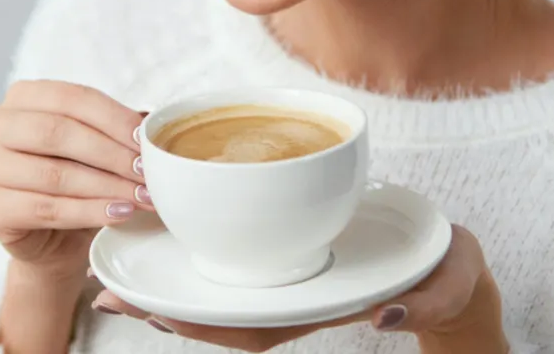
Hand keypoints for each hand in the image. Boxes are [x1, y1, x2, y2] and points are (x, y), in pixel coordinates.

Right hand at [0, 80, 151, 280]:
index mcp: (21, 97)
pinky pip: (45, 208)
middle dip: (110, 153)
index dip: (113, 118)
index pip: (71, 98)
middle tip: (147, 173)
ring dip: (105, 186)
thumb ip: (117, 130)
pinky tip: (118, 214)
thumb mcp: (97, 149)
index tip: (147, 141)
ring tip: (141, 197)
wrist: (51, 242)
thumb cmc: (75, 184)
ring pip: (53, 173)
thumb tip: (153, 122)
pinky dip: (88, 211)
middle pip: (57, 132)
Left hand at [92, 224, 506, 352]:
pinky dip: (197, 247)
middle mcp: (293, 295)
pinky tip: (167, 229)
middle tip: (108, 297)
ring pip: (219, 288)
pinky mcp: (288, 252)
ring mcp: (287, 276)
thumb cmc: (443, 274)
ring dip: (170, 282)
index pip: (253, 324)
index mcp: (320, 304)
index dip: (202, 323)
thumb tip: (385, 316)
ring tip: (115, 275)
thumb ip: (423, 303)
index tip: (156, 316)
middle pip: (219, 310)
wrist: (445, 265)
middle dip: (165, 307)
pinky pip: (234, 257)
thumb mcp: (445, 285)